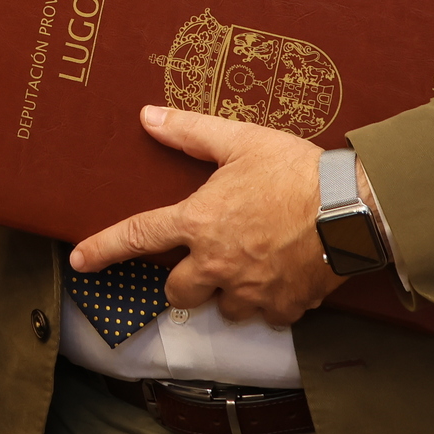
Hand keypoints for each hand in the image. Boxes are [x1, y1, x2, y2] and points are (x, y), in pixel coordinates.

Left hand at [69, 107, 347, 328]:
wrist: (353, 206)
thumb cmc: (296, 170)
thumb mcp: (240, 140)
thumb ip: (191, 132)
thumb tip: (149, 117)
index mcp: (198, 222)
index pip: (136, 237)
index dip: (103, 249)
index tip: (81, 261)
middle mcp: (216, 263)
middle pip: (176, 293)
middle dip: (184, 282)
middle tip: (207, 260)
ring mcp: (249, 290)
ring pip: (221, 309)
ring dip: (228, 293)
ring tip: (252, 265)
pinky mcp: (283, 306)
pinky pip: (266, 316)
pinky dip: (271, 303)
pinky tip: (284, 278)